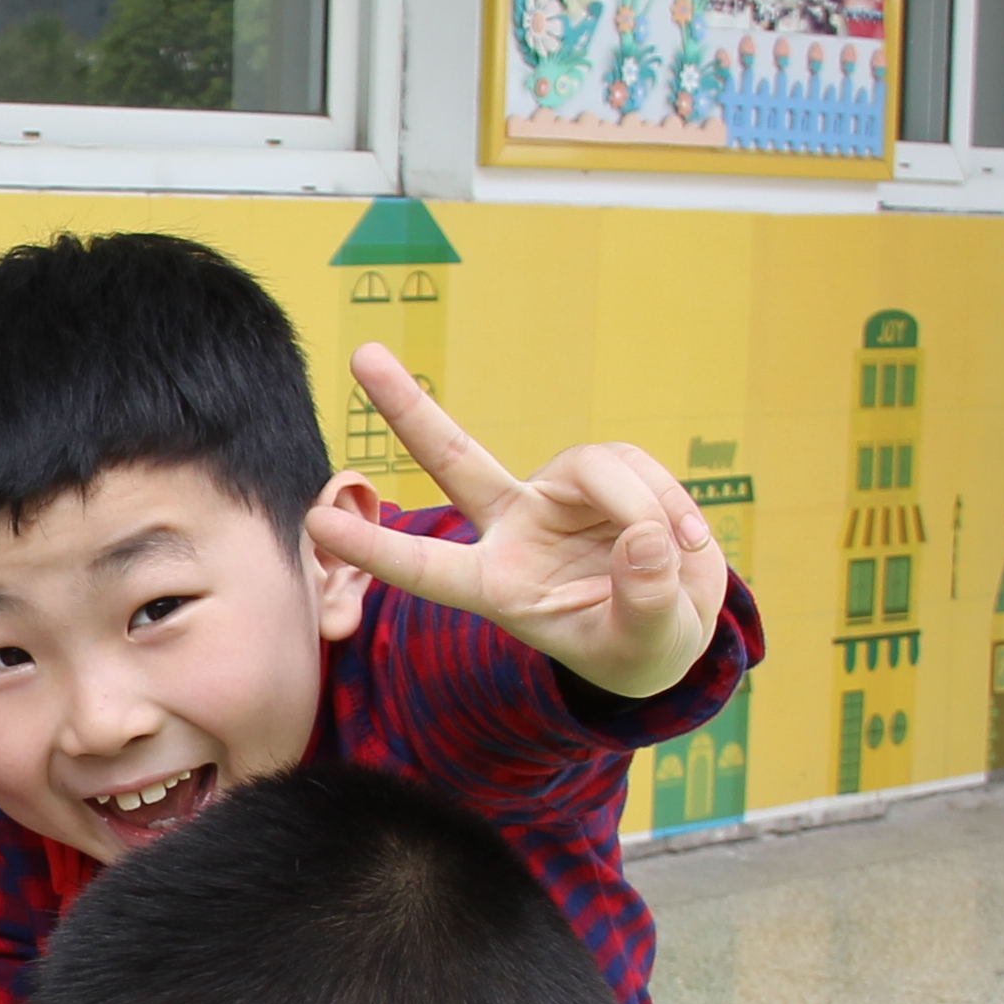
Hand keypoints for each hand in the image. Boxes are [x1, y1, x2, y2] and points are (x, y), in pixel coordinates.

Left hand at [311, 347, 728, 699]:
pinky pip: (634, 466)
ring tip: (678, 555)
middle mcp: (513, 530)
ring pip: (595, 467)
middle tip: (361, 354)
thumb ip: (644, 602)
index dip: (374, 547)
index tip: (316, 520)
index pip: (426, 566)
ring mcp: (554, 496)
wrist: (677, 622)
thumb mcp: (645, 647)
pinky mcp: (600, 476)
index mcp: (498, 586)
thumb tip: (645, 539)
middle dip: (408, 408)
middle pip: (453, 459)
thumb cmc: (640, 649)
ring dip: (645, 506)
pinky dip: (668, 501)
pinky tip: (687, 539)